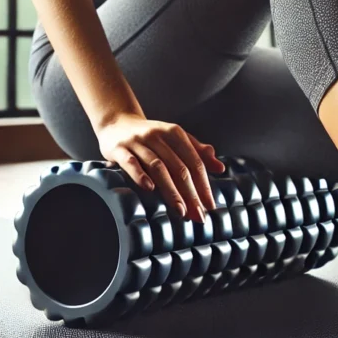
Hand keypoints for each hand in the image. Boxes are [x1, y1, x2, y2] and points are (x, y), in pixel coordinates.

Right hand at [96, 113, 225, 221]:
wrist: (117, 122)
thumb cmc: (152, 135)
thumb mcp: (177, 138)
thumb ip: (198, 152)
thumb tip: (220, 168)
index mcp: (175, 133)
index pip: (194, 161)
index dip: (204, 184)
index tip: (210, 205)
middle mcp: (158, 136)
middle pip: (179, 167)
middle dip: (190, 193)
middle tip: (198, 215)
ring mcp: (138, 142)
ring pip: (158, 167)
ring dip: (171, 190)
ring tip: (180, 210)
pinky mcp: (119, 149)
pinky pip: (130, 163)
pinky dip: (140, 175)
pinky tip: (150, 189)